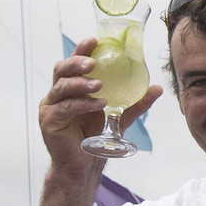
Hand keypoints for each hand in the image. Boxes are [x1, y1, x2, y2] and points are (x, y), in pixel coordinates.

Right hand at [39, 38, 162, 176]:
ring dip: (81, 83)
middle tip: (94, 62)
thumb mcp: (119, 116)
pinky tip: (98, 104)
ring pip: (62, 87)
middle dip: (77, 62)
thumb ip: (135, 102)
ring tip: (99, 85)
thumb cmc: (95, 137)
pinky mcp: (49, 120)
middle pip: (62, 70)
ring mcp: (50, 106)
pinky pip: (65, 108)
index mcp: (71, 88)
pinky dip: (82, 104)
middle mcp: (58, 94)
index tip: (95, 40)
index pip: (74, 64)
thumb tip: (157, 88)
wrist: (83, 164)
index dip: (81, 50)